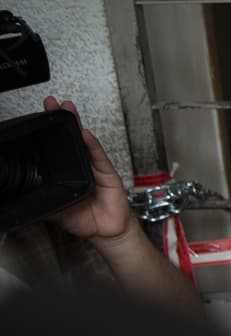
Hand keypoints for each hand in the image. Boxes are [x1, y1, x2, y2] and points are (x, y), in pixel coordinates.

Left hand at [42, 97, 130, 242]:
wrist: (105, 232)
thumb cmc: (84, 219)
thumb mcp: (54, 210)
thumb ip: (40, 199)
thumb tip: (18, 197)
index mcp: (67, 172)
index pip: (57, 147)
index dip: (50, 132)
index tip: (40, 116)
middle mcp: (81, 166)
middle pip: (71, 137)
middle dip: (62, 119)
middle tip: (52, 103)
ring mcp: (95, 167)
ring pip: (84, 141)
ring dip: (77, 124)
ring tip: (68, 109)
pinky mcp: (107, 173)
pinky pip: (98, 156)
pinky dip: (92, 145)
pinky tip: (84, 133)